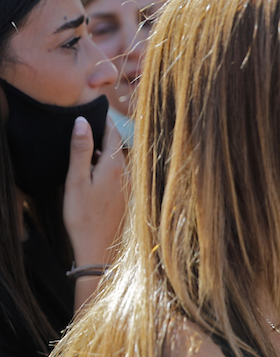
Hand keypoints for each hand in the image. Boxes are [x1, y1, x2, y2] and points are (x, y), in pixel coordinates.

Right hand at [63, 116, 127, 266]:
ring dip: (104, 152)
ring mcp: (126, 188)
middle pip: (116, 147)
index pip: (112, 134)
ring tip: (88, 146)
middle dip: (104, 134)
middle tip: (91, 123)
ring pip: (117, 161)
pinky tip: (93, 173)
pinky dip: (106, 167)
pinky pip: (117, 175)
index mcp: (113, 167)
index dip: (104, 120)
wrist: (97, 248)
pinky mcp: (124, 198)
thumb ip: (80, 150)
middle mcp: (125, 175)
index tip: (97, 108)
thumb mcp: (75, 180)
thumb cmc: (82, 216)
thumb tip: (83, 121)